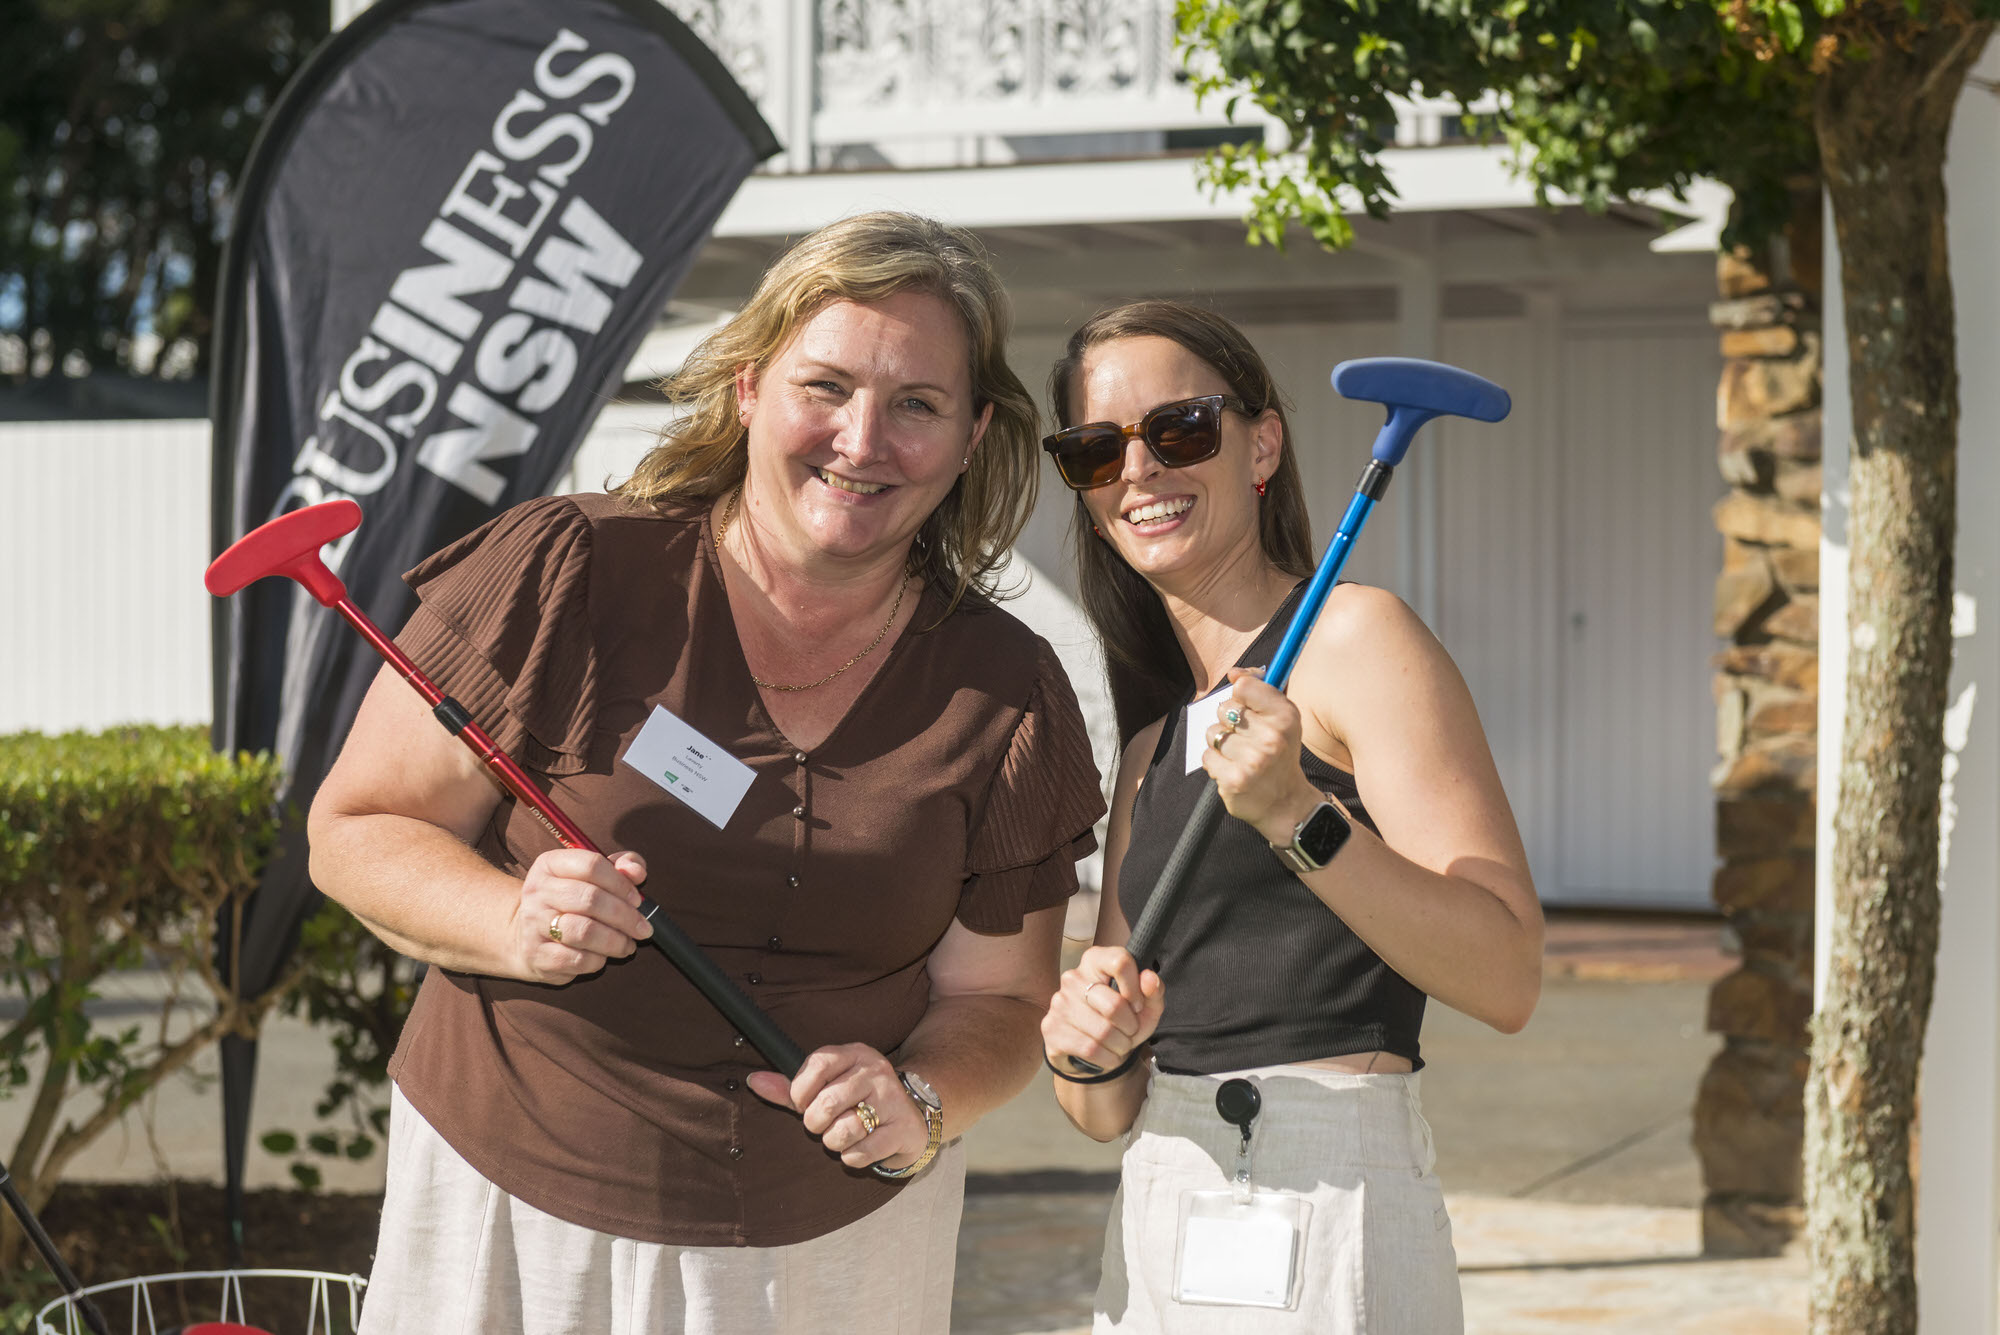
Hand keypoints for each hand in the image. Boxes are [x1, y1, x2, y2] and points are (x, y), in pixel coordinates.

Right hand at [508, 848, 651, 983]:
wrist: (526, 935)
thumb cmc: (570, 902)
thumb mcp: (592, 876)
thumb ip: (621, 866)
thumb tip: (636, 871)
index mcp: (550, 864)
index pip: (592, 865)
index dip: (621, 883)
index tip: (637, 899)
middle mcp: (537, 891)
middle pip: (590, 899)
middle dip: (625, 916)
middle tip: (643, 928)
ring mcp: (533, 924)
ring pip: (584, 932)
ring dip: (615, 941)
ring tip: (627, 944)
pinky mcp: (536, 955)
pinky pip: (577, 959)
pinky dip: (598, 960)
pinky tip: (604, 956)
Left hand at [746, 1045, 927, 1171]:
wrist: (912, 1114)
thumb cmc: (858, 1100)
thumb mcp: (828, 1086)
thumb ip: (790, 1087)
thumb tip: (753, 1080)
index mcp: (855, 1054)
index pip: (818, 1064)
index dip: (800, 1091)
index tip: (801, 1104)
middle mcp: (876, 1072)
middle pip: (827, 1103)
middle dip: (815, 1123)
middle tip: (823, 1125)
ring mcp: (893, 1100)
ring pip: (843, 1131)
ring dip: (834, 1142)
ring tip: (844, 1135)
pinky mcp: (903, 1129)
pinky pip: (861, 1153)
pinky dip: (852, 1157)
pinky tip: (862, 1146)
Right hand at [1041, 945, 1162, 1077]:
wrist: (1091, 1050)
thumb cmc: (1119, 1021)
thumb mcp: (1144, 1006)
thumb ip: (1153, 990)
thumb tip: (1149, 978)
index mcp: (1095, 961)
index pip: (1120, 961)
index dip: (1136, 988)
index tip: (1137, 1004)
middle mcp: (1073, 978)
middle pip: (1114, 1005)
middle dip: (1130, 1026)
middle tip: (1129, 1030)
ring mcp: (1059, 1003)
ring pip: (1104, 1032)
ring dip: (1120, 1045)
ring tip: (1118, 1043)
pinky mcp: (1051, 1029)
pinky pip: (1091, 1049)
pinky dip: (1108, 1058)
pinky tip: (1107, 1054)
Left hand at [1202, 668, 1323, 844]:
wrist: (1285, 802)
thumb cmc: (1279, 754)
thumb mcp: (1281, 718)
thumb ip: (1259, 688)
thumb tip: (1234, 673)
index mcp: (1286, 716)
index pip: (1244, 686)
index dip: (1241, 695)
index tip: (1249, 708)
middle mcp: (1272, 737)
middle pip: (1224, 709)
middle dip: (1230, 722)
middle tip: (1248, 739)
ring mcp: (1253, 761)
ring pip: (1213, 733)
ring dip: (1221, 744)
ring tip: (1240, 756)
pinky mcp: (1234, 780)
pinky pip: (1207, 756)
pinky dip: (1215, 762)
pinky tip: (1233, 769)